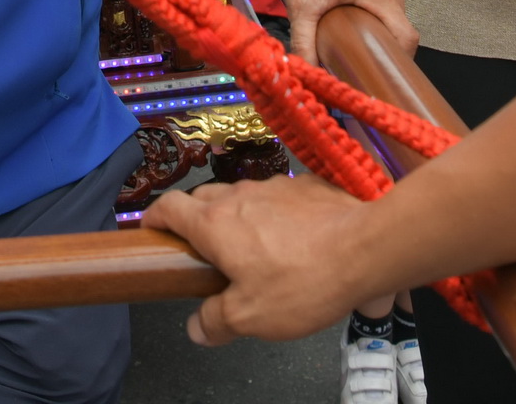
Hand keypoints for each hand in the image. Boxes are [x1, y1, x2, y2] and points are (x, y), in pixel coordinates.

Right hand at [144, 172, 377, 345]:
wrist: (364, 248)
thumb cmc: (303, 281)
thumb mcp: (251, 317)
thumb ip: (216, 321)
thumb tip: (197, 327)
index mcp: (214, 223)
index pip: (168, 207)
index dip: (154, 218)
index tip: (151, 232)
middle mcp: (239, 197)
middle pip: (201, 199)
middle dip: (194, 220)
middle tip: (202, 253)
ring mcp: (273, 188)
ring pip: (241, 198)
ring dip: (237, 218)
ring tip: (252, 251)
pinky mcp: (304, 187)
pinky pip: (276, 198)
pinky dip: (273, 215)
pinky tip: (291, 241)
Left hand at [271, 0, 417, 63]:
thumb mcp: (301, 6)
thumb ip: (303, 41)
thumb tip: (305, 72)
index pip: (407, 37)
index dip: (399, 62)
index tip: (382, 80)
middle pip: (403, 33)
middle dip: (389, 57)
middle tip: (367, 77)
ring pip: (395, 24)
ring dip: (382, 43)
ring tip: (361, 63)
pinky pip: (387, 15)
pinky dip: (378, 31)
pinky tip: (359, 44)